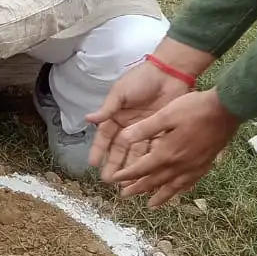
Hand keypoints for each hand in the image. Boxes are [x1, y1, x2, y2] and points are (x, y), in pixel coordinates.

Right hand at [86, 58, 194, 176]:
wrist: (169, 73)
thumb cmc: (141, 80)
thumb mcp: (120, 93)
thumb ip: (107, 109)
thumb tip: (87, 119)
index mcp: (116, 116)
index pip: (105, 137)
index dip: (99, 150)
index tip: (93, 164)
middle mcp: (129, 126)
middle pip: (119, 149)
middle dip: (114, 164)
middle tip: (109, 180)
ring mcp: (145, 131)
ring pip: (135, 153)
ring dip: (130, 167)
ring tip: (125, 182)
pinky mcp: (160, 133)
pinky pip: (153, 150)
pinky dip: (149, 161)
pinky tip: (145, 173)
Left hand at [103, 89, 240, 207]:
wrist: (227, 109)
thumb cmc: (194, 108)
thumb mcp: (165, 115)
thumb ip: (144, 129)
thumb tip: (123, 138)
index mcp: (167, 153)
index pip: (142, 168)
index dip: (127, 174)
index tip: (114, 180)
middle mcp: (180, 165)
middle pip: (155, 181)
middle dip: (138, 188)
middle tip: (124, 195)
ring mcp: (194, 166)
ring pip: (173, 186)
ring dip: (160, 196)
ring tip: (150, 205)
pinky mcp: (206, 164)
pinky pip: (190, 182)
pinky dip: (181, 189)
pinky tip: (179, 191)